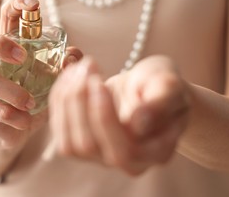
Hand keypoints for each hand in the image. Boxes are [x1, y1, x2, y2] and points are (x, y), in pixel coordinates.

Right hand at [0, 0, 81, 149]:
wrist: (16, 130)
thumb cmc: (36, 96)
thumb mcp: (55, 78)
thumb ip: (67, 63)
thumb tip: (72, 56)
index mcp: (10, 47)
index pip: (7, 16)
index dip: (17, 3)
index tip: (33, 5)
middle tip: (22, 58)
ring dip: (14, 92)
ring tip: (32, 103)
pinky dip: (12, 115)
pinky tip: (25, 120)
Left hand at [48, 55, 189, 174]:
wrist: (150, 88)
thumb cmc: (162, 86)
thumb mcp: (170, 84)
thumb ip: (161, 100)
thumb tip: (140, 123)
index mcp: (156, 152)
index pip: (123, 150)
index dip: (103, 116)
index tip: (97, 80)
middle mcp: (128, 162)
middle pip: (89, 146)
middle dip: (79, 104)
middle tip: (87, 67)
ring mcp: (103, 156)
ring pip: (69, 144)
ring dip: (66, 101)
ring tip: (79, 69)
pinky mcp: (83, 143)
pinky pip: (60, 131)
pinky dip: (58, 101)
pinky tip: (70, 77)